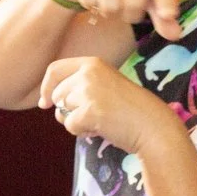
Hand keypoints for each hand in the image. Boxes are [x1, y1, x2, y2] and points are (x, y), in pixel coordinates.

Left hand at [38, 56, 184, 157]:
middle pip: (57, 94)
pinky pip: (70, 125)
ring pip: (62, 111)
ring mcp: (88, 91)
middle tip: (91, 116)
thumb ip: (81, 86)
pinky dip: (82, 132)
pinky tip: (100, 129)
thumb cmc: (129, 109)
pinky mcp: (88, 111)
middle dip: (67, 110)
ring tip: (99, 121)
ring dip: (76, 121)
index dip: (46, 87)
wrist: (151, 124)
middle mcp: (88, 73)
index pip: (55, 70)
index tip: (45, 103)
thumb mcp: (104, 85)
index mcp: (92, 63)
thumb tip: (49, 101)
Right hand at [54, 0, 182, 39]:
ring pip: (110, 6)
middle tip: (125, 9)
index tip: (169, 15)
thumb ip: (160, 15)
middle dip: (130, 14)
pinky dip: (91, 5)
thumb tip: (176, 35)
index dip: (166, 1)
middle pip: (135, 2)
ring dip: (109, 11)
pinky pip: (90, 2)